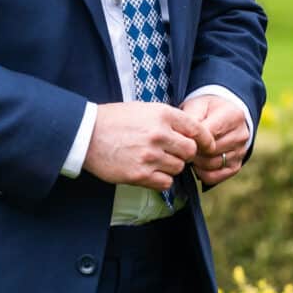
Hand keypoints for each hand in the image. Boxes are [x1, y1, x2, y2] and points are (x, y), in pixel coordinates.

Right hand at [83, 102, 212, 191]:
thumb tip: (192, 133)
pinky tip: (150, 172)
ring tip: (156, 161)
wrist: (86, 134)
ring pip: (178, 168)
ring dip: (171, 167)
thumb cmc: (115, 120)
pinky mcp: (139, 174)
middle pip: (190, 151)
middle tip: (172, 153)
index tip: (206, 146)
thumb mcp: (144, 109)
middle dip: (184, 154)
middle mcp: (159, 134)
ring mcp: (149, 155)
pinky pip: (165, 183)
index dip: (205, 140)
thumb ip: (169, 119)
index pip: (197, 129)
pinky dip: (161, 180)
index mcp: (162, 114)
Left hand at [181, 94, 250, 186]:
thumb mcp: (198, 105)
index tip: (182, 137)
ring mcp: (241, 152)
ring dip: (196, 162)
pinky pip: (214, 177)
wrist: (224, 116)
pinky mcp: (236, 166)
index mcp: (234, 116)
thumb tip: (183, 138)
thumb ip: (191, 118)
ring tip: (191, 153)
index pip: (208, 134)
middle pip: (210, 151)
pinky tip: (197, 163)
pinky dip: (201, 173)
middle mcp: (241, 135)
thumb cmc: (207, 110)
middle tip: (184, 146)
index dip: (192, 138)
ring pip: (211, 165)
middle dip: (193, 150)